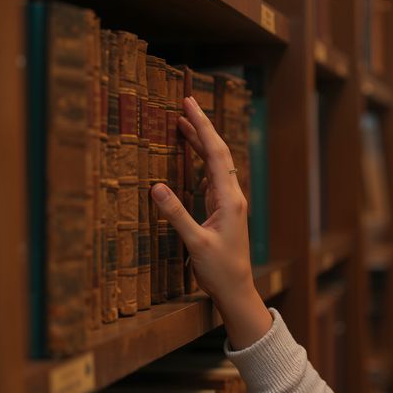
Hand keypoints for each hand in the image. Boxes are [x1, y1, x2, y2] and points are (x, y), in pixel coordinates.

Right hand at [150, 96, 270, 348]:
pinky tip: (191, 153)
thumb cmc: (219, 269)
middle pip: (218, 153)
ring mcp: (229, 202)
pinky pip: (211, 177)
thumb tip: (156, 186)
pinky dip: (200, 160)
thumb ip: (176, 214)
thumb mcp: (195, 242)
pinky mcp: (222, 209)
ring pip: (215, 164)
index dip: (202, 128)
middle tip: (186, 103)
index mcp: (229, 199)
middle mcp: (232, 196)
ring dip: (201, 142)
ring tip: (183, 121)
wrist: (236, 288)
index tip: (190, 105)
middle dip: (202, 127)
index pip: (216, 154)